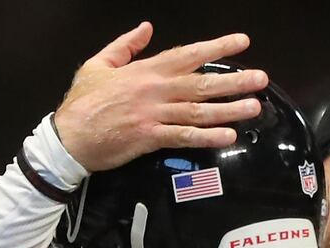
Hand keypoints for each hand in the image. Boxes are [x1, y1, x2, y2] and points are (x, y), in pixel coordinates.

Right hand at [54, 21, 268, 171]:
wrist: (67, 137)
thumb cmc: (83, 101)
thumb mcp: (98, 63)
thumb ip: (125, 45)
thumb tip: (146, 27)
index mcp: (146, 70)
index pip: (188, 54)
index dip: (217, 46)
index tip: (242, 42)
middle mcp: (155, 90)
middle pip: (202, 83)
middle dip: (235, 80)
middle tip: (261, 79)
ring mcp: (154, 115)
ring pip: (198, 111)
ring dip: (229, 109)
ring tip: (254, 108)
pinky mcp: (150, 138)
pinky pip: (184, 137)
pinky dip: (207, 137)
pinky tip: (228, 136)